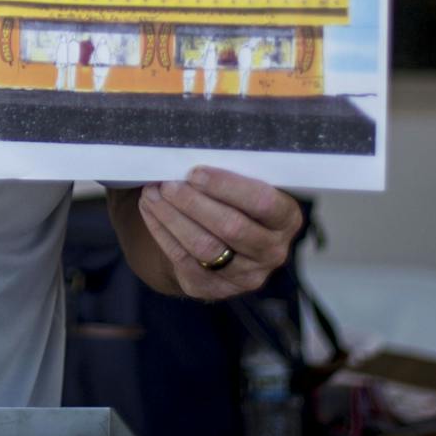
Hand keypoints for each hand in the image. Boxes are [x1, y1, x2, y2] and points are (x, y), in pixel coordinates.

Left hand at [136, 166, 301, 301]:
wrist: (220, 242)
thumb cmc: (231, 200)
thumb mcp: (243, 185)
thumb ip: (231, 170)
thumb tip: (190, 148)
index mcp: (286, 218)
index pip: (262, 202)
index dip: (227, 187)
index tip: (194, 172)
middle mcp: (273, 251)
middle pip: (231, 227)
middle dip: (193, 203)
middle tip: (167, 183)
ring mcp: (246, 275)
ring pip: (205, 246)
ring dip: (173, 217)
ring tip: (152, 193)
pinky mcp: (216, 288)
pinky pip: (184, 260)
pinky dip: (162, 232)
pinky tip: (150, 211)